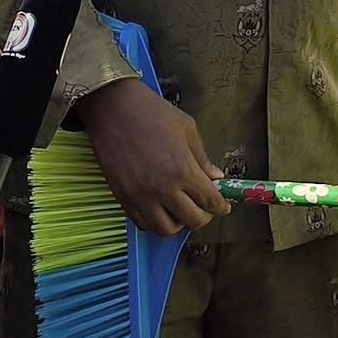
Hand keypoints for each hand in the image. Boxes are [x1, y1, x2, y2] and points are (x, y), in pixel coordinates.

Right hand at [75, 77, 228, 235]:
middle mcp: (163, 188)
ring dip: (179, 223)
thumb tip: (216, 176)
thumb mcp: (187, 129)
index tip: (223, 205)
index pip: (209, 201)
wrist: (113, 108)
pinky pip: (142, 223)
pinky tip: (160, 209)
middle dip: (204, 216)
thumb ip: (202, 157)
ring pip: (166, 229)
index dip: (220, 206)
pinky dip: (155, 221)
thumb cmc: (150, 113)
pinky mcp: (123, 198)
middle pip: (192, 220)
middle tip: (206, 208)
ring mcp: (141, 196)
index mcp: (183, 169)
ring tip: (182, 210)